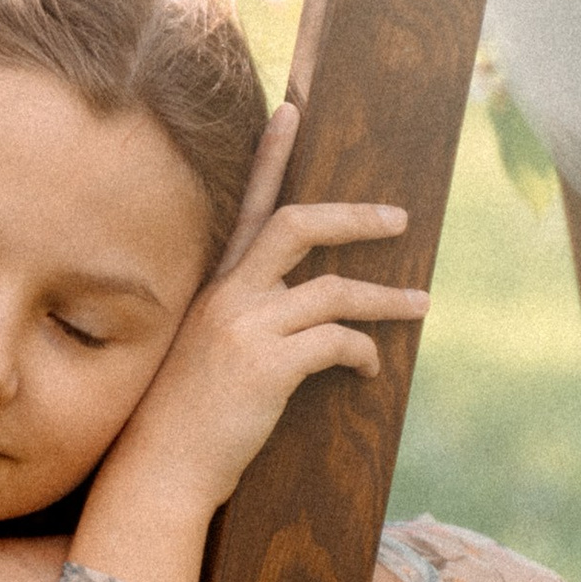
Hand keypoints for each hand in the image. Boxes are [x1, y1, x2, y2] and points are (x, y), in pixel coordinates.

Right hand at [73, 107, 426, 581]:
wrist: (158, 471)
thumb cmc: (182, 421)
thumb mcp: (204, 355)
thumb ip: (240, 323)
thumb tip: (300, 317)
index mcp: (213, 288)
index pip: (249, 205)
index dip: (272, 154)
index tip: (294, 110)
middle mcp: (227, 296)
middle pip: (299, 225)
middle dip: (356, 216)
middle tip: (399, 216)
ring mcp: (246, 327)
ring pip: (334, 287)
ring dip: (386, 296)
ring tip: (421, 304)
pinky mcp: (269, 364)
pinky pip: (338, 341)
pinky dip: (364, 351)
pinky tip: (372, 370)